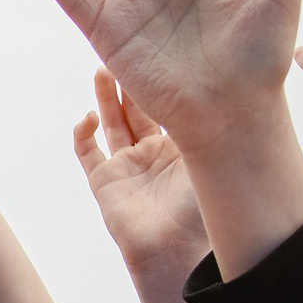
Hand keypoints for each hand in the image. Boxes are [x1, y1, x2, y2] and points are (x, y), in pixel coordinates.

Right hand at [71, 70, 205, 282]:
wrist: (179, 250)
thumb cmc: (205, 207)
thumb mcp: (215, 152)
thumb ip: (209, 119)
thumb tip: (220, 80)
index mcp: (185, 145)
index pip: (170, 103)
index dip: (163, 80)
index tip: (160, 54)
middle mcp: (156, 153)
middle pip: (138, 108)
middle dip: (131, 81)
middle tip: (126, 52)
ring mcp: (130, 167)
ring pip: (112, 122)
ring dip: (106, 97)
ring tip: (102, 69)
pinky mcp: (105, 182)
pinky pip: (87, 151)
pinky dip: (83, 133)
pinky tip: (87, 117)